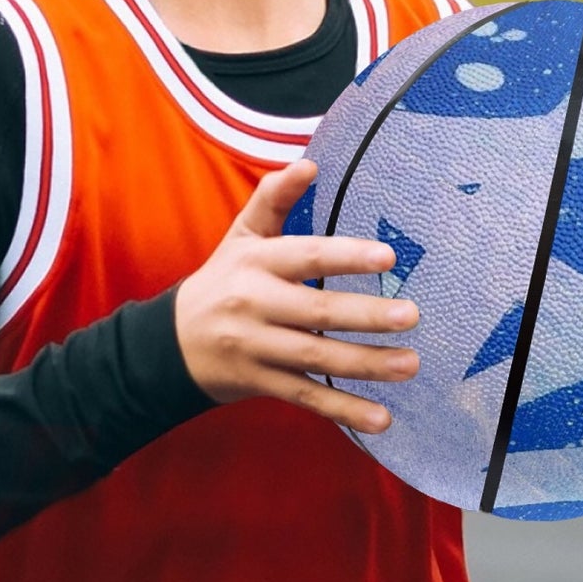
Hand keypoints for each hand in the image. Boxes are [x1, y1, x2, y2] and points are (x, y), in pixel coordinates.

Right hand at [174, 159, 419, 433]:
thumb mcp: (241, 237)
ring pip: (315, 358)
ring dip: (366, 364)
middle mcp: (254, 305)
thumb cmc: (222, 281)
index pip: (304, 256)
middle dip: (366, 315)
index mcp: (255, 263)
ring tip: (411, 364)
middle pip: (316, 311)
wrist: (170, 343)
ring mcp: (256, 348)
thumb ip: (274, 198)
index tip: (387, 257)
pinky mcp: (260, 383)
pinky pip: (306, 397)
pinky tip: (381, 419)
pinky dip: (343, 410)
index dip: (344, 255)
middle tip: (411, 315)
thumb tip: (309, 162)